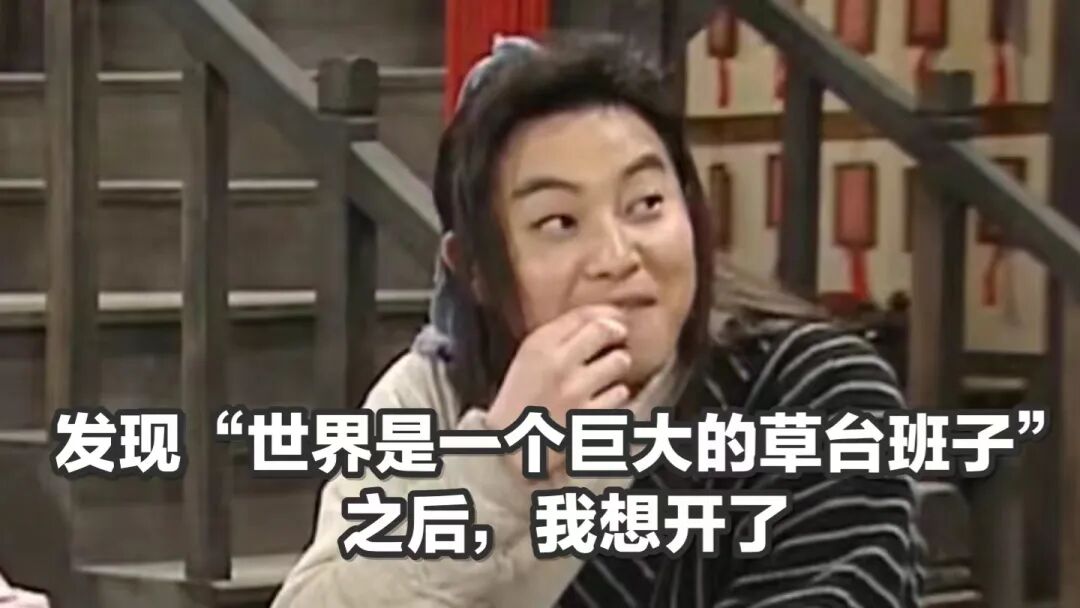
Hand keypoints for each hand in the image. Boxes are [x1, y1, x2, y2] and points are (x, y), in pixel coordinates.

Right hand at [486, 305, 633, 476]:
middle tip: (619, 338)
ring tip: (608, 373)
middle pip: (605, 330)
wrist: (509, 447)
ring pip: (619, 361)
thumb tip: (601, 318)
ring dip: (617, 365)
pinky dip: (616, 395)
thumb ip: (558, 338)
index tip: (615, 317)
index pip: (583, 315)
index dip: (606, 313)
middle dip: (617, 332)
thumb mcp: (527, 359)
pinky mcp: (589, 417)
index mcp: (538, 345)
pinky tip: (605, 398)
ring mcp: (576, 391)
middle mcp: (558, 363)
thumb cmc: (518, 401)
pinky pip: (620, 394)